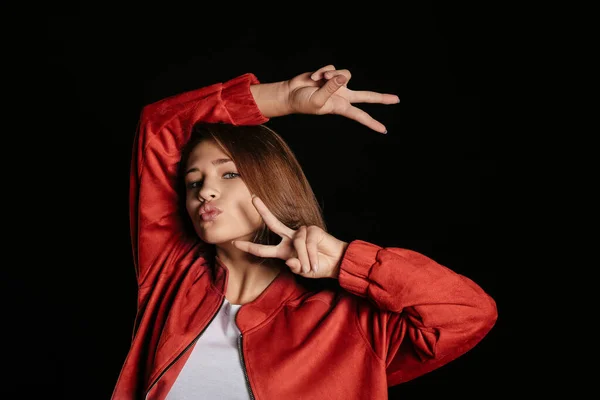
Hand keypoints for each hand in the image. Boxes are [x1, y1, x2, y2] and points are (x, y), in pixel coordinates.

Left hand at [232, 196, 347, 278]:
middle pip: (272, 223)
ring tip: (311, 266)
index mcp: (283, 250)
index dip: (249, 247)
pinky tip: (316, 260)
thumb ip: (295, 267)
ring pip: (296, 244)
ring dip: (304, 258)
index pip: (263, 249)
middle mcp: (290, 239)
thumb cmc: (319, 267)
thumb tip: (289, 260)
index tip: (234, 243)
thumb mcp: (304, 271)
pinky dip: (311, 255)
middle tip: (252, 198)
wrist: (336, 263)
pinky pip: (307, 242)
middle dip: (262, 210)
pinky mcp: (312, 230)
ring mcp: (301, 233)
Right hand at [286, 64, 399, 132]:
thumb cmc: (303, 102)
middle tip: (397, 100)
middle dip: (381, 98)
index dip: (372, 123)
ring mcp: (337, 84)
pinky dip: (321, 72)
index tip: (384, 130)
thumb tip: (343, 76)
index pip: (360, 116)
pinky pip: (331, 68)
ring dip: (332, 75)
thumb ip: (331, 88)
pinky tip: (313, 78)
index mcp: (340, 107)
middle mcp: (342, 96)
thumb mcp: (318, 100)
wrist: (291, 93)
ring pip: (346, 74)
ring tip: (320, 79)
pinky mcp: (331, 74)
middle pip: (366, 96)